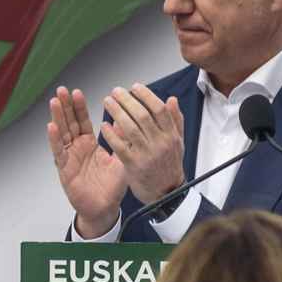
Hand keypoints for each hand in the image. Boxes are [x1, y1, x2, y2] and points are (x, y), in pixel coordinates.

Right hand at [47, 87, 127, 236]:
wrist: (105, 208)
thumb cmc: (111, 186)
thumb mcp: (121, 159)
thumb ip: (121, 140)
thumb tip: (126, 120)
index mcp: (89, 144)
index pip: (82, 121)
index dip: (79, 107)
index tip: (76, 92)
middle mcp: (77, 149)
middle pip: (69, 123)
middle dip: (65, 106)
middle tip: (61, 90)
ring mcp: (69, 158)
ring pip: (62, 134)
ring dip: (58, 117)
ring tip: (54, 101)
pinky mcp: (65, 170)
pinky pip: (59, 153)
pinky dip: (55, 140)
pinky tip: (51, 127)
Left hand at [101, 84, 184, 205]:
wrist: (166, 193)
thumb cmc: (169, 166)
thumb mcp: (178, 142)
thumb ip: (175, 120)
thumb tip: (171, 100)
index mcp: (171, 135)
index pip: (159, 109)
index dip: (146, 95)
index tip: (134, 87)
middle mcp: (160, 143)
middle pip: (142, 115)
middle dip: (127, 100)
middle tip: (116, 91)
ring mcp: (147, 154)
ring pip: (130, 128)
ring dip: (117, 112)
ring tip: (108, 102)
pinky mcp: (134, 166)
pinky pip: (120, 146)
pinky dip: (111, 134)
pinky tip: (104, 125)